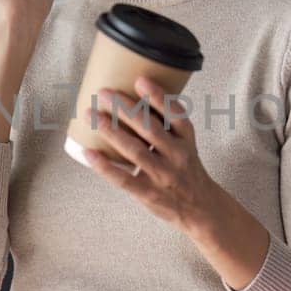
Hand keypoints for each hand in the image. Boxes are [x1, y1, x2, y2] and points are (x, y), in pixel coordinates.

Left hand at [80, 75, 223, 233]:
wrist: (202, 209)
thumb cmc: (186, 171)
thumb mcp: (186, 146)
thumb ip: (166, 126)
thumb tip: (133, 99)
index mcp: (186, 140)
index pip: (175, 115)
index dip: (159, 97)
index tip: (140, 80)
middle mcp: (177, 156)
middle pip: (150, 128)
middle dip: (125, 108)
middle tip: (103, 93)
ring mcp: (163, 176)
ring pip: (135, 150)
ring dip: (111, 131)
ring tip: (92, 115)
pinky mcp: (149, 194)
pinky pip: (124, 179)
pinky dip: (105, 166)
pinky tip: (89, 153)